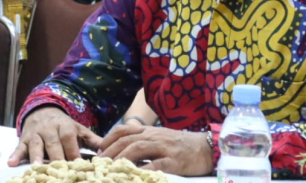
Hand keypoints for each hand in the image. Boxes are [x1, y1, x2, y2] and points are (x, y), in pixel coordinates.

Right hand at [8, 106, 101, 165]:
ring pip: (36, 145)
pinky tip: (11, 163)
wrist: (43, 110)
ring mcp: (36, 134)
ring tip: (36, 166)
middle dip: (56, 157)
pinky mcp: (25, 139)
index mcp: (65, 126)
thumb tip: (109, 151)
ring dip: (36, 156)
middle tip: (59, 171)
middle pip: (53, 144)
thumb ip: (93, 140)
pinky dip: (15, 155)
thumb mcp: (78, 129)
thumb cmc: (63, 126)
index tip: (78, 166)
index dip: (73, 152)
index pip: (69, 140)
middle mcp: (49, 129)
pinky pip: (19, 147)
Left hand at [97, 126, 212, 175]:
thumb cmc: (181, 145)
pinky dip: (144, 170)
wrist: (206, 147)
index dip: (108, 138)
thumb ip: (143, 141)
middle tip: (99, 163)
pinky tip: (136, 176)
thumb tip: (122, 152)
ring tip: (111, 169)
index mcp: (149, 131)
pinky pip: (157, 164)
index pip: (123, 130)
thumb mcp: (160, 138)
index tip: (98, 150)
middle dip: (110, 150)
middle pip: (127, 139)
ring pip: (138, 148)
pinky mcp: (174, 160)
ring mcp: (164, 147)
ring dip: (122, 158)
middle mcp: (154, 136)